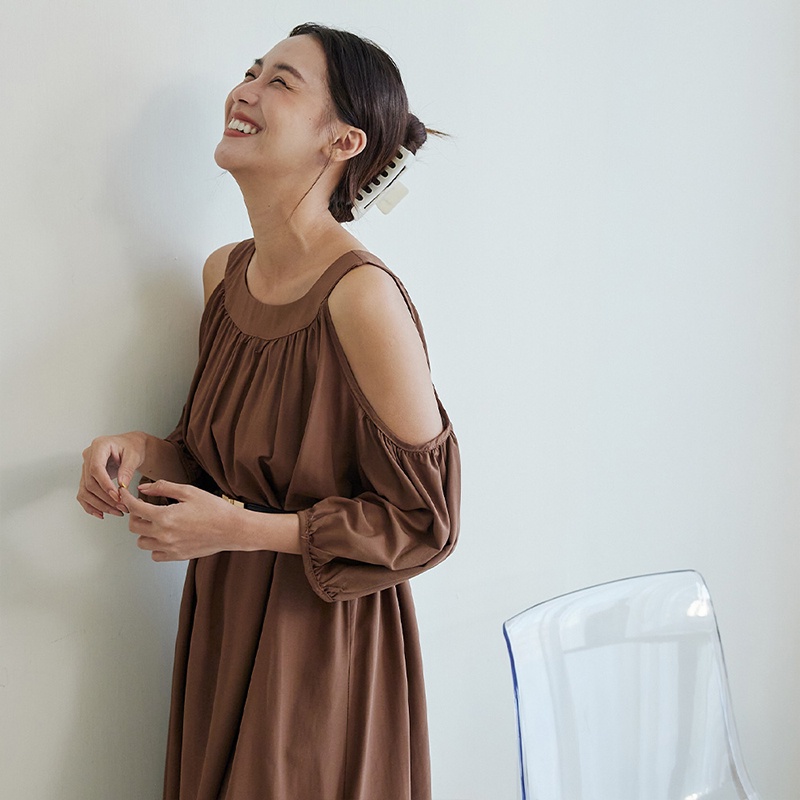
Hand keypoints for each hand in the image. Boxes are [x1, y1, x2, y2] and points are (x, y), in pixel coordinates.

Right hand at [78, 432, 146, 518]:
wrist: (131, 446)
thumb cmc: (133, 447)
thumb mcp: (134, 455)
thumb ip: (127, 469)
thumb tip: (122, 485)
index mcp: (99, 445)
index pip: (96, 468)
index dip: (105, 484)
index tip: (117, 496)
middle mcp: (89, 456)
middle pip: (90, 482)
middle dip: (106, 498)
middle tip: (122, 506)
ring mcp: (85, 467)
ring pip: (85, 491)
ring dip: (100, 505)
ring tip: (117, 511)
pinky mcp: (86, 477)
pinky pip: (84, 494)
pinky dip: (91, 506)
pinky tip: (102, 513)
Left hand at [121, 482, 238, 561]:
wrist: (232, 529)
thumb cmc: (214, 510)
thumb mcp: (189, 491)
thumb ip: (163, 487)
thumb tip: (144, 488)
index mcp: (165, 516)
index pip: (135, 508)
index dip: (126, 499)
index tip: (125, 495)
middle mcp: (163, 535)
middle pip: (134, 527)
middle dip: (135, 515)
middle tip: (144, 508)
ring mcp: (169, 548)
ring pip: (142, 542)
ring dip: (144, 531)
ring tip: (156, 523)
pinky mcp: (176, 556)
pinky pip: (155, 555)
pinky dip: (155, 546)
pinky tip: (165, 536)